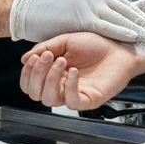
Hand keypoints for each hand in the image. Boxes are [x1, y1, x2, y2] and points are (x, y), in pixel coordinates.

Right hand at [10, 0, 144, 43]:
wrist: (27, 12)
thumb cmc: (49, 12)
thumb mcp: (74, 3)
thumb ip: (91, 8)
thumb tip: (108, 18)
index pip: (121, 2)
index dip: (138, 14)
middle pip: (125, 8)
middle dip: (144, 20)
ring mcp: (88, 2)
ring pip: (120, 17)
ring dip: (139, 28)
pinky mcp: (82, 16)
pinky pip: (108, 26)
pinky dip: (123, 31)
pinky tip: (135, 37)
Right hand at [19, 32, 137, 109]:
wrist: (120, 46)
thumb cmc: (96, 44)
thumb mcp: (66, 41)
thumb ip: (45, 48)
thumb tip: (24, 59)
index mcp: (53, 75)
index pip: (29, 84)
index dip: (27, 74)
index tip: (34, 58)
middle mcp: (61, 87)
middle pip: (35, 93)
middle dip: (37, 74)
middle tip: (47, 57)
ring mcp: (74, 94)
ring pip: (49, 100)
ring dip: (50, 79)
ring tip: (61, 61)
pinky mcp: (89, 100)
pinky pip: (72, 102)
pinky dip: (69, 86)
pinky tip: (73, 71)